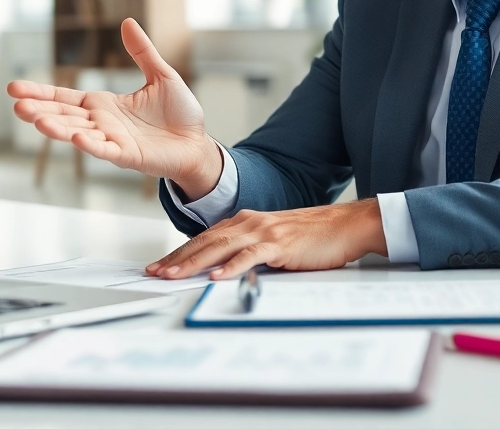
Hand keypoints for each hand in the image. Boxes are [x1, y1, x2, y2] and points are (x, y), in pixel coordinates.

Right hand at [7, 18, 222, 197]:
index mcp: (104, 104)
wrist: (198, 143)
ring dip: (58, 128)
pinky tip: (77, 138)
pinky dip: (91, 145)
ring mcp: (113, 140)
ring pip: (79, 133)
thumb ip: (141, 52)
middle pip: (64, 115)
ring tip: (36, 120)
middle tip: (16, 106)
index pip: (65, 97)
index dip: (41, 92)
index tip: (13, 88)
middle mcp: (102, 123)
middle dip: (40, 110)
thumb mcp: (160, 75)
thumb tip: (127, 21)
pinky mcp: (128, 156)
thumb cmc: (179, 113)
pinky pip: (106, 150)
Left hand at [144, 199, 386, 280]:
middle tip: (155, 272)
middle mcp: (249, 223)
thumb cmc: (311, 237)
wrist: (344, 226)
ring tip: (174, 275)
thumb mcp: (272, 243)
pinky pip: (250, 256)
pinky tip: (216, 277)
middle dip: (177, 258)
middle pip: (205, 242)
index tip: (161, 266)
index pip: (204, 238)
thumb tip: (223, 271)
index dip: (180, 252)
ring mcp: (264, 231)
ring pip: (221, 247)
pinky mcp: (279, 243)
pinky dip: (231, 267)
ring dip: (194, 263)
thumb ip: (248, 252)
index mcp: (245, 222)